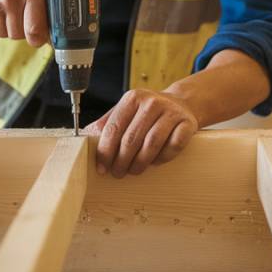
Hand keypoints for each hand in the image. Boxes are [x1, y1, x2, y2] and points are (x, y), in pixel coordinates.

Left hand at [84, 89, 198, 177]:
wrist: (181, 103)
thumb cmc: (148, 112)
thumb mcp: (126, 111)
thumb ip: (107, 123)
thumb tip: (83, 139)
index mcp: (132, 98)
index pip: (114, 128)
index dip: (105, 151)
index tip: (101, 168)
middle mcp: (151, 102)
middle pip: (131, 139)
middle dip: (121, 161)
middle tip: (117, 173)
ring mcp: (171, 112)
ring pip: (151, 144)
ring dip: (140, 163)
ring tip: (134, 171)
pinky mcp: (187, 124)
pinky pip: (173, 147)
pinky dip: (162, 158)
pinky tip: (155, 162)